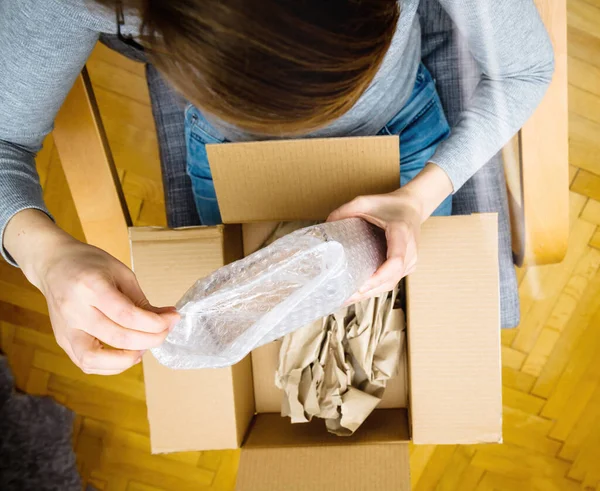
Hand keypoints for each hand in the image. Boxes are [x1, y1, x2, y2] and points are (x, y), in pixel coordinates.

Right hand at [4, 210, 178, 374]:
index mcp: (90, 286)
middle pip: (117, 338)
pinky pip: (86, 364)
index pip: (127, 315)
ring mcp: (65, 328)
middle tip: (165, 331)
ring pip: (95, 360)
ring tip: (144, 346)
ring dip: (127, 359)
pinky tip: (128, 354)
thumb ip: (141, 300)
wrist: (53, 264)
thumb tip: (166, 319)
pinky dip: (111, 366)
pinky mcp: (62, 340)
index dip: (155, 323)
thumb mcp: (121, 272)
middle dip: (150, 339)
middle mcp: (74, 310)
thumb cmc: (90, 264)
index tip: (172, 319)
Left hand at [327, 163, 452, 302]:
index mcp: (402, 232)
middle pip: (391, 279)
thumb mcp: (365, 201)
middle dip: (367, 291)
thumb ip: (345, 211)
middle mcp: (410, 250)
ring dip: (370, 293)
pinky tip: (358, 292)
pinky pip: (392, 281)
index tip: (361, 286)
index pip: (395, 261)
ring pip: (391, 283)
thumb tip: (325, 225)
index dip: (379, 277)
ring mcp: (411, 261)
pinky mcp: (408, 266)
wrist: (412, 206)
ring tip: (346, 298)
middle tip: (344, 298)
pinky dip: (375, 288)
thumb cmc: (389, 204)